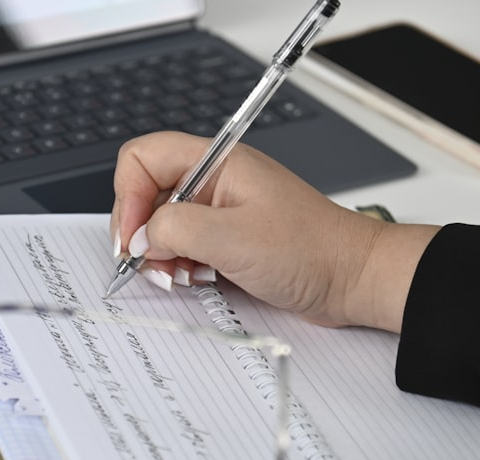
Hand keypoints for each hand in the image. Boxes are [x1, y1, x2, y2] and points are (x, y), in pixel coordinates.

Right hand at [110, 131, 437, 332]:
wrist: (352, 279)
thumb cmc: (310, 250)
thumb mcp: (231, 238)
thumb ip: (175, 229)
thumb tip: (141, 236)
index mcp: (216, 163)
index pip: (144, 158)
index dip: (128, 197)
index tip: (133, 238)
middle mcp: (214, 183)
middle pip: (149, 196)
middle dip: (145, 234)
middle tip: (156, 264)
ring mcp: (221, 212)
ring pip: (165, 228)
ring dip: (164, 256)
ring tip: (185, 276)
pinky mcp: (228, 241)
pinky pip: (186, 250)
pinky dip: (183, 268)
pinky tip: (201, 280)